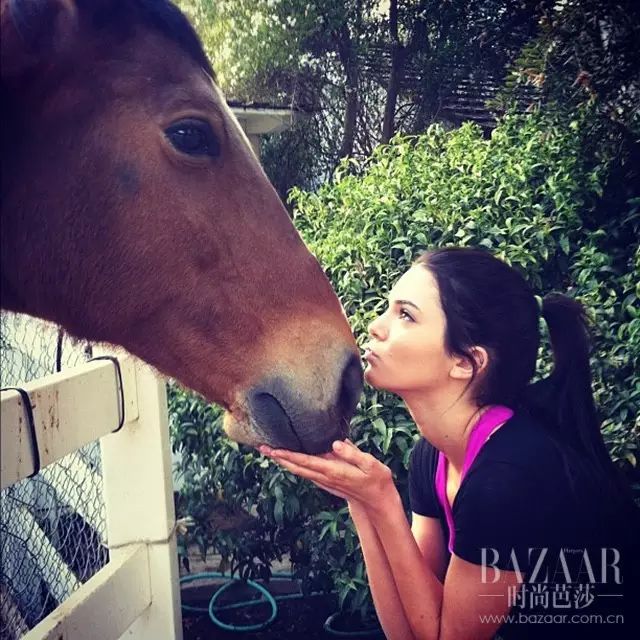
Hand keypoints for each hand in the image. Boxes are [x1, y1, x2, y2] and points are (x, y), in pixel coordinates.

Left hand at [259, 439, 396, 512]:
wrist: (378, 502)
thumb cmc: (377, 480)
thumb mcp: (370, 464)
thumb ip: (352, 453)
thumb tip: (335, 443)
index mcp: (333, 471)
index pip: (305, 461)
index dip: (288, 455)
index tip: (273, 449)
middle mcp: (325, 477)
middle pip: (296, 467)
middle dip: (278, 458)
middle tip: (261, 447)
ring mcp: (325, 481)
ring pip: (299, 471)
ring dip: (284, 462)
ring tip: (271, 452)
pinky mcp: (327, 482)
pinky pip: (306, 473)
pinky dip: (295, 466)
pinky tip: (290, 460)